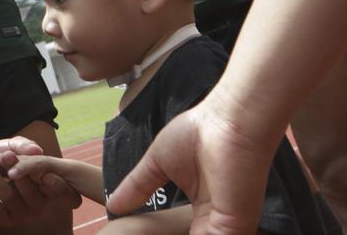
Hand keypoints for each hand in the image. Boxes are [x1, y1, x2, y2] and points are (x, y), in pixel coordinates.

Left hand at [0, 138, 78, 225]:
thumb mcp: (14, 145)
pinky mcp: (6, 220)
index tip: (46, 175)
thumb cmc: (3, 153)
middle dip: (15, 170)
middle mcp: (39, 203)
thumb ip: (24, 145)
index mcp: (49, 186)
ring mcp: (23, 214)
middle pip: (30, 190)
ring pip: (9, 196)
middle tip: (6, 155)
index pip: (64, 193)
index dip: (58, 186)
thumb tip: (35, 150)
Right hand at [107, 88, 280, 232]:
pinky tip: (162, 234)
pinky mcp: (233, 228)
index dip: (159, 234)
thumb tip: (112, 205)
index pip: (179, 233)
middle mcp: (214, 222)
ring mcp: (225, 228)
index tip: (134, 232)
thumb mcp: (157, 164)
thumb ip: (137, 187)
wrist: (227, 123)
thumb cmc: (198, 134)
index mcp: (202, 209)